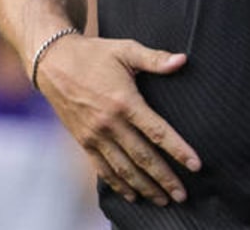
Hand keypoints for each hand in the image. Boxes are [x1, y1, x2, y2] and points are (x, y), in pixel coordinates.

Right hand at [36, 35, 200, 206]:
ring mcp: (95, 135)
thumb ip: (155, 59)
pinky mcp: (84, 141)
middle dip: (165, 179)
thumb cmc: (94, 53)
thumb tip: (183, 60)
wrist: (53, 62)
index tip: (195, 165)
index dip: (178, 150)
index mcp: (125, 102)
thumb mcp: (125, 49)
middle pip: (143, 158)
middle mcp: (110, 123)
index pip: (157, 132)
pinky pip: (103, 169)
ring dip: (145, 187)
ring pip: (124, 169)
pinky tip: (132, 195)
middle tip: (182, 195)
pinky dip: (118, 185)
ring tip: (162, 200)